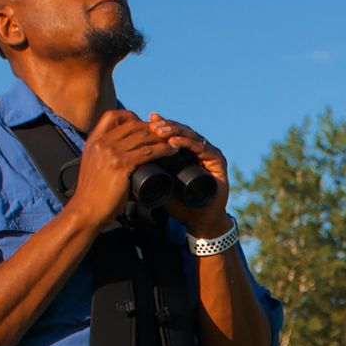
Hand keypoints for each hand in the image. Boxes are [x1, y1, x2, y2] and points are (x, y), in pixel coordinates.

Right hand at [66, 109, 176, 229]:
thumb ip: (104, 157)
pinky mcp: (120, 165)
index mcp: (93, 141)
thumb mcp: (93, 167)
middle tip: (164, 135)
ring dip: (161, 138)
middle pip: (132, 125)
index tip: (143, 127)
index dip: (131, 117)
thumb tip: (123, 155)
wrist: (85, 211)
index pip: (112, 116)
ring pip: (142, 137)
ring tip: (173, 142)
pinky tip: (171, 151)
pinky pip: (148, 152)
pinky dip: (163, 150)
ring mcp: (110, 153)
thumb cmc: (91, 195)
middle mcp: (101, 143)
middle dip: (151, 128)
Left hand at [147, 113, 232, 235]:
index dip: (159, 127)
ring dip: (174, 132)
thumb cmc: (180, 206)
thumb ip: (148, 175)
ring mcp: (210, 153)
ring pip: (190, 136)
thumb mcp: (160, 186)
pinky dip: (187, 143)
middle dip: (166, 126)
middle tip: (151, 124)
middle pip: (182, 131)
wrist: (199, 221)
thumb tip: (127, 165)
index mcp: (187, 153)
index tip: (144, 123)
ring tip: (159, 131)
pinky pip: (201, 148)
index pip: (173, 134)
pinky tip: (174, 142)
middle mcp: (200, 150)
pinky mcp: (218, 160)